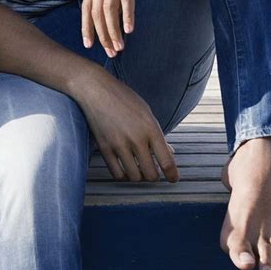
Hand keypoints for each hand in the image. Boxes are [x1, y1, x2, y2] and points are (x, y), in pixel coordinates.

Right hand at [77, 67, 178, 182]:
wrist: (97, 90)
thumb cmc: (124, 99)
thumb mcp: (146, 112)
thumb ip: (157, 134)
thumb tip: (170, 153)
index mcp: (150, 128)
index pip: (166, 161)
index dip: (172, 175)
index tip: (173, 179)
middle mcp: (136, 138)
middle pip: (151, 174)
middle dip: (155, 176)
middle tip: (154, 171)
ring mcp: (119, 144)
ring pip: (135, 177)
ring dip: (139, 176)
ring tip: (139, 169)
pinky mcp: (104, 148)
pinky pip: (117, 174)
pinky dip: (124, 176)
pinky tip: (126, 169)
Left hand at [81, 0, 163, 55]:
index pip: (87, 6)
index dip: (87, 27)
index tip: (90, 45)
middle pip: (97, 10)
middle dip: (102, 34)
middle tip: (110, 52)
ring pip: (109, 6)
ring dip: (113, 30)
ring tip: (120, 47)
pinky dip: (127, 14)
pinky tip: (129, 29)